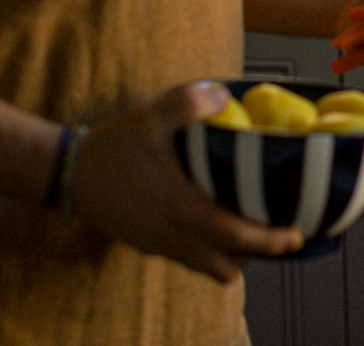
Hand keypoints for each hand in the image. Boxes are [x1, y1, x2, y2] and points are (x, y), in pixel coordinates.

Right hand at [71, 82, 303, 280]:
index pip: (234, 236)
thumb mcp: (148, 116)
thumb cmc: (111, 147)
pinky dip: (210, 249)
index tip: (295, 236)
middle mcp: (173, 235)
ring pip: (209, 267)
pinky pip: (190, 258)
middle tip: (279, 233)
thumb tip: (224, 96)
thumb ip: (187, 104)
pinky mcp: (150, 244)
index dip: (268, 240)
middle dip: (258, 254)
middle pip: (227, 265)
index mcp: (180, 207)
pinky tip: (215, 219)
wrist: (67, 174)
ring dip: (233, 254)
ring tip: (250, 226)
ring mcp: (160, 244)